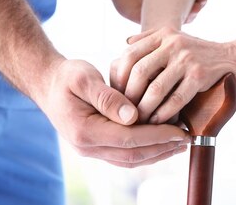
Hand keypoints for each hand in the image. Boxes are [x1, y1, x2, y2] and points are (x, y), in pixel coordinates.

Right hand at [33, 58, 189, 167]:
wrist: (47, 83)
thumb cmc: (66, 76)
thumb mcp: (84, 78)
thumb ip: (107, 97)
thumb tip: (132, 115)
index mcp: (84, 131)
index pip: (128, 139)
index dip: (157, 136)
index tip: (180, 131)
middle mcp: (87, 147)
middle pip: (132, 155)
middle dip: (162, 148)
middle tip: (187, 140)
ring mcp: (91, 150)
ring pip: (130, 159)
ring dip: (156, 153)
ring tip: (179, 144)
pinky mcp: (96, 146)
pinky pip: (124, 154)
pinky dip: (145, 150)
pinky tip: (161, 142)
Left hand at [110, 27, 235, 123]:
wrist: (232, 57)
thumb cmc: (197, 52)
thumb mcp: (174, 37)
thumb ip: (150, 38)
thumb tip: (125, 44)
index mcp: (163, 34)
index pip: (131, 55)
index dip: (120, 77)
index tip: (117, 94)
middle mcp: (173, 44)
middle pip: (140, 72)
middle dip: (130, 95)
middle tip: (126, 110)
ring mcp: (187, 59)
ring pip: (156, 88)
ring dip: (145, 108)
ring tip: (140, 120)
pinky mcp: (200, 75)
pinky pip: (176, 99)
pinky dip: (164, 113)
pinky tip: (158, 121)